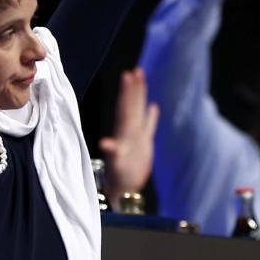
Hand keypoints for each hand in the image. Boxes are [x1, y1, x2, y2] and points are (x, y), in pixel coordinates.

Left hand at [99, 69, 158, 197]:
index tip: (128, 75)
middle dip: (134, 88)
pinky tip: (154, 107)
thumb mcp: (116, 164)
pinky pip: (149, 126)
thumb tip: (105, 143)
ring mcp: (136, 136)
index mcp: (124, 132)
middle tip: (136, 70)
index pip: (126, 107)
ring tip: (142, 80)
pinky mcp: (144, 144)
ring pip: (139, 111)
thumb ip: (113, 151)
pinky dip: (151, 116)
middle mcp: (129, 131)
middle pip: (132, 104)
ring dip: (141, 96)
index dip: (128, 91)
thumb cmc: (119, 177)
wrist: (124, 188)